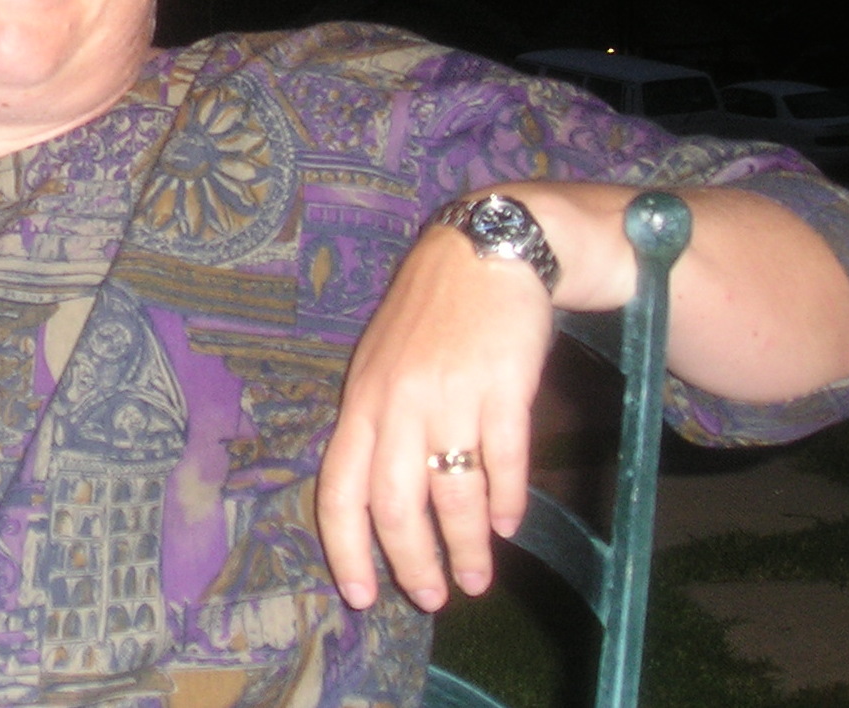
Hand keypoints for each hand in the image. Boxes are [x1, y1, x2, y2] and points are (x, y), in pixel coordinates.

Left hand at [315, 225, 554, 611]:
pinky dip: (505, 500)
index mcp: (362, 400)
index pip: (339, 489)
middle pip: (395, 505)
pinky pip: (502, 460)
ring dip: (467, 545)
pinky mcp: (502, 386)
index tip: (361, 596)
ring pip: (453, 494)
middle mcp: (398, 403)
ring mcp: (450, 395)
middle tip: (434, 597)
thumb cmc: (431, 312)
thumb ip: (376, 423)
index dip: (345, 549)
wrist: (486, 251)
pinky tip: (509, 524)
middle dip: (413, 563)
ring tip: (477, 577)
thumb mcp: (381, 361)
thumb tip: (375, 500)